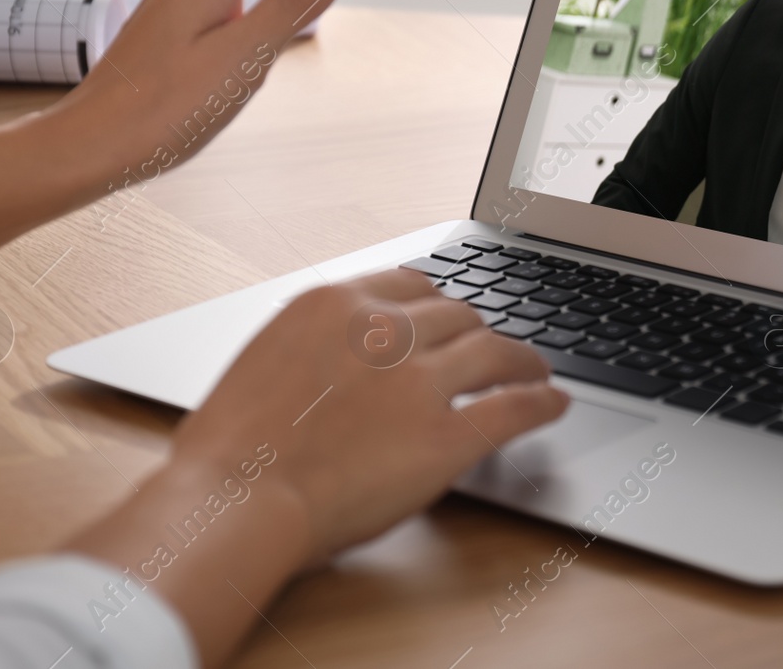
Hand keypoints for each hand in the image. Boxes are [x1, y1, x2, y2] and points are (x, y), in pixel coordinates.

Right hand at [64, 269, 568, 666]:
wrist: (234, 498)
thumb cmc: (229, 448)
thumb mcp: (264, 361)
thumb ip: (313, 346)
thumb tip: (338, 358)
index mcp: (335, 304)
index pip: (409, 284)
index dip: (438, 302)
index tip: (447, 315)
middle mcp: (384, 330)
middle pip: (457, 315)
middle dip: (478, 331)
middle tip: (492, 349)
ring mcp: (420, 381)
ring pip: (495, 351)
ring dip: (523, 359)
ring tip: (536, 370)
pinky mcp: (446, 436)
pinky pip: (513, 408)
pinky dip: (542, 402)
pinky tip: (553, 403)